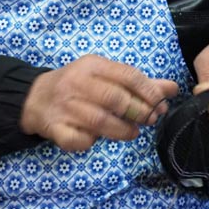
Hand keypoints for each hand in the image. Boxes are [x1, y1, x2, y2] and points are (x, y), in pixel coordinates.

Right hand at [20, 54, 178, 150]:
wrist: (35, 97)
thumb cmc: (79, 85)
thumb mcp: (106, 75)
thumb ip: (138, 83)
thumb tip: (172, 89)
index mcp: (92, 65)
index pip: (127, 75)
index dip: (149, 91)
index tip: (162, 103)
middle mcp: (76, 83)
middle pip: (116, 99)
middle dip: (139, 111)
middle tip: (151, 119)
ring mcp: (64, 107)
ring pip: (100, 122)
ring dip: (123, 130)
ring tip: (133, 132)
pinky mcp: (55, 129)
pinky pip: (80, 140)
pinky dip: (92, 142)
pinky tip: (99, 138)